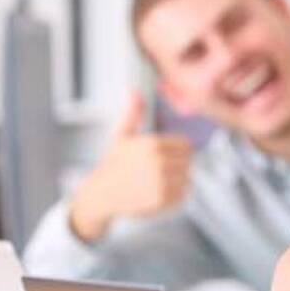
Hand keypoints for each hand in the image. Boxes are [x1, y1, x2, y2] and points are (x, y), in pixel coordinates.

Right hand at [69, 91, 193, 240]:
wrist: (101, 194)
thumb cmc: (114, 163)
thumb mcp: (122, 136)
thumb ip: (133, 114)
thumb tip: (133, 90)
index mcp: (151, 144)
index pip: (186, 145)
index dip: (178, 151)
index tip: (166, 157)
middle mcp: (157, 162)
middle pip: (188, 162)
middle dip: (178, 166)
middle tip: (160, 172)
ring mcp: (160, 182)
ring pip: (188, 178)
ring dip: (178, 181)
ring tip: (159, 182)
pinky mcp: (162, 200)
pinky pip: (183, 194)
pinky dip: (176, 195)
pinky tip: (159, 193)